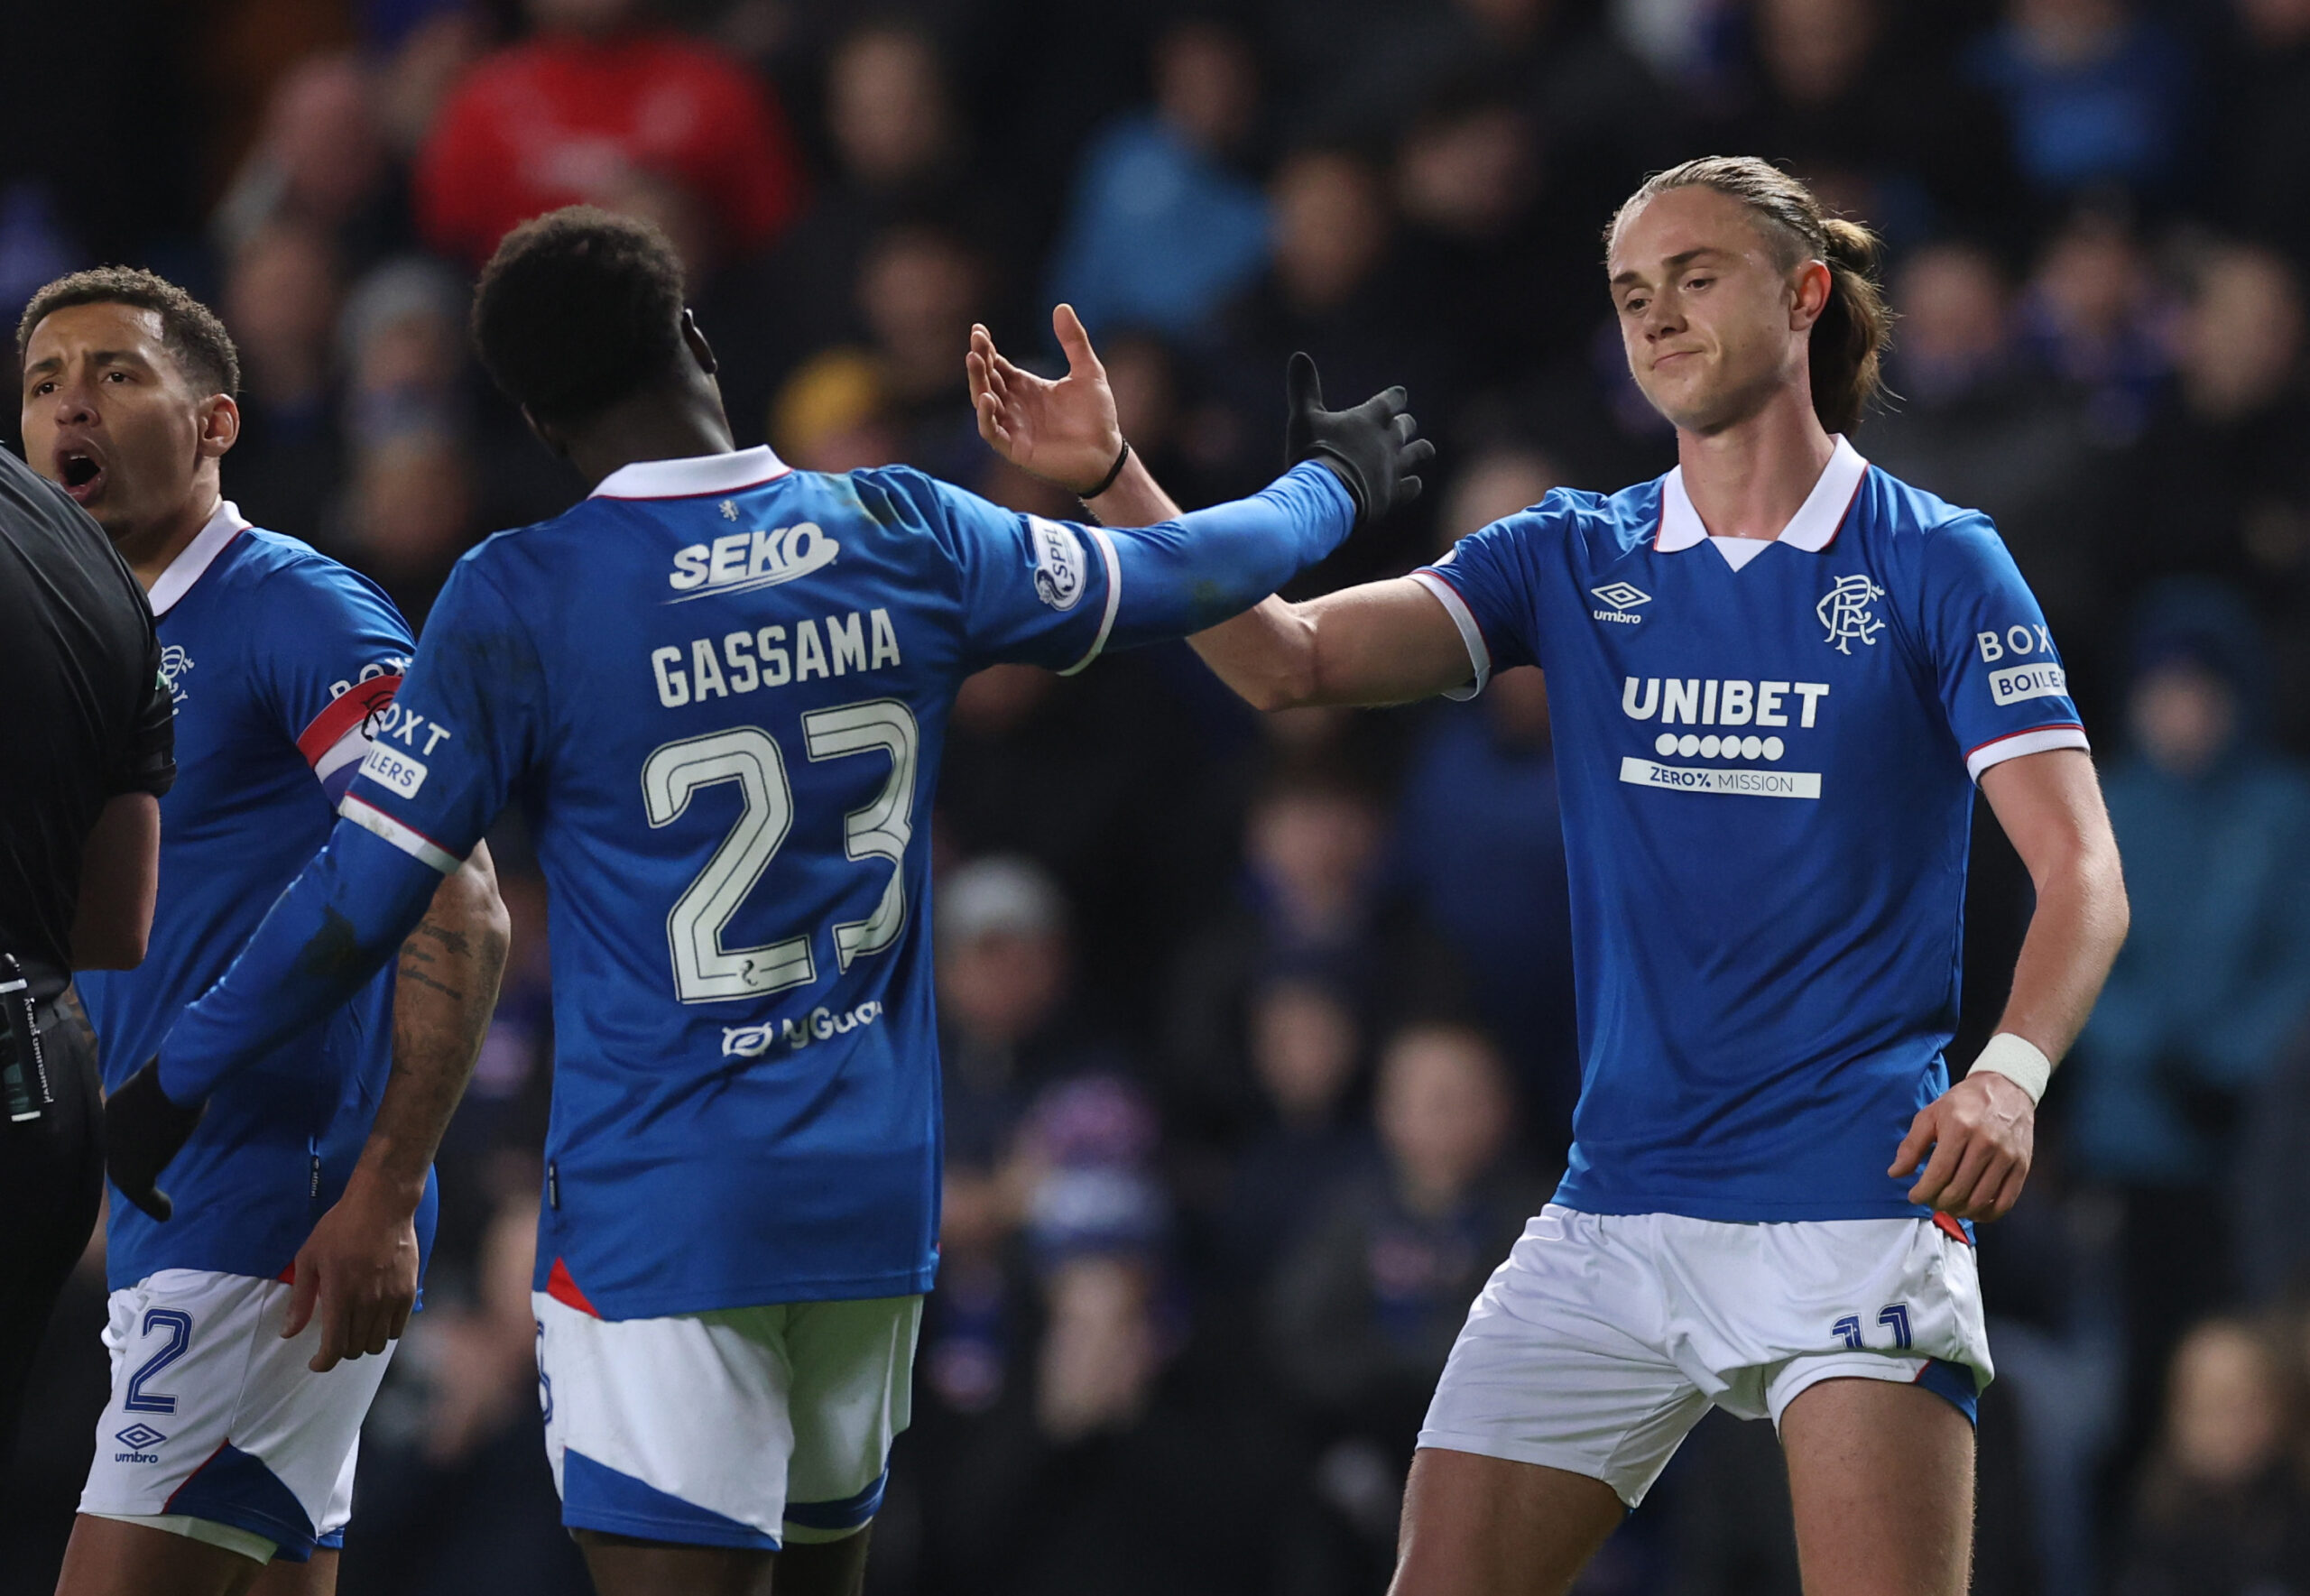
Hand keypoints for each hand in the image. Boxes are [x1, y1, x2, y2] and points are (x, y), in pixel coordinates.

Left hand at [104, 1058, 204, 1220]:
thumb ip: (162, 1095)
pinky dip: (154, 1205)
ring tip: (159, 1207)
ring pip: (127, 1178)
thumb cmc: (175, 1075)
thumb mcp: (164, 1083)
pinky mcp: (135, 1171)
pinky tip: (166, 1212)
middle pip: (119, 1158)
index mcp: (115, 1108)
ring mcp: (120, 1152)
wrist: (172, 1083)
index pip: (120, 1134)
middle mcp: (110, 1132)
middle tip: (148, 1189)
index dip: (132, 1147)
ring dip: (143, 1196)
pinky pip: (142, 1193)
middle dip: (132, 1173)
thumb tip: (181, 1092)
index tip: (148, 1155)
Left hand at [282, 1168, 421, 1372]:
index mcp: (340, 1297)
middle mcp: (368, 1303)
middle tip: (335, 1337)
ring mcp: (391, 1298)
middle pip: (356, 1349)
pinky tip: (375, 1319)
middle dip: (341, 1350)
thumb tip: (288, 1333)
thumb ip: (301, 1299)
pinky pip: (398, 1329)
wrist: (382, 1204)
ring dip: (363, 1343)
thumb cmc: (340, 1228)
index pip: (334, 1348)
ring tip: (356, 1329)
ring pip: (377, 1343)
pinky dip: (385, 1332)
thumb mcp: (309, 1259)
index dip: (323, 1363)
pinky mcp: (408, 1291)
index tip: (316, 1362)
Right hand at [968, 305, 1124, 495]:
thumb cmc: (1097, 416)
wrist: (1107, 453)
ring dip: (977, 382)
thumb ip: (1074, 341)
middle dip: (979, 361)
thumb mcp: (1088, 371)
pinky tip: (987, 398)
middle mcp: (1015, 406)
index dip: (987, 349)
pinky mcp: (1015, 448)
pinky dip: (986, 416)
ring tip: (975, 360)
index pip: (998, 365)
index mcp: (1027, 387)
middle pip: (987, 380)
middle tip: (976, 341)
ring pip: (984, 402)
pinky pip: (992, 432)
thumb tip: (1062, 307)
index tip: (979, 330)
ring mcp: (1013, 427)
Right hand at [1283, 353, 1433, 530]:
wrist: (1325, 495)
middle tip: (1404, 424)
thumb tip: (1299, 356)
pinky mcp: (1393, 494)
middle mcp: (1387, 441)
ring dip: (1420, 450)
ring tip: (1423, 450)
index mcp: (1368, 419)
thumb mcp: (1303, 417)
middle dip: (1405, 424)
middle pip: (1406, 426)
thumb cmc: (1313, 453)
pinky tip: (1411, 484)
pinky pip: (1412, 486)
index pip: (1392, 400)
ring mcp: (1393, 468)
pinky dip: (1412, 483)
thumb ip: (1304, 388)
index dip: (1396, 397)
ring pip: (1418, 453)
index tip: (1399, 396)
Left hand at [1888, 1070, 2035, 1221]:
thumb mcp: (1931, 1115)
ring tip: (1949, 1205)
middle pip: (1958, 1190)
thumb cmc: (1964, 1102)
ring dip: (1960, 1211)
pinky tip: (1973, 1210)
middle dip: (1939, 1203)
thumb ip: (1912, 1145)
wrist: (2006, 1088)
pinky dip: (1987, 1214)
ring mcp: (2007, 1156)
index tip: (1914, 1196)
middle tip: (1931, 1201)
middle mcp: (1986, 1144)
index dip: (1923, 1192)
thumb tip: (1896, 1173)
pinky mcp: (2022, 1166)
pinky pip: (2005, 1201)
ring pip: (1980, 1200)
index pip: (1939, 1174)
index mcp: (1960, 1129)